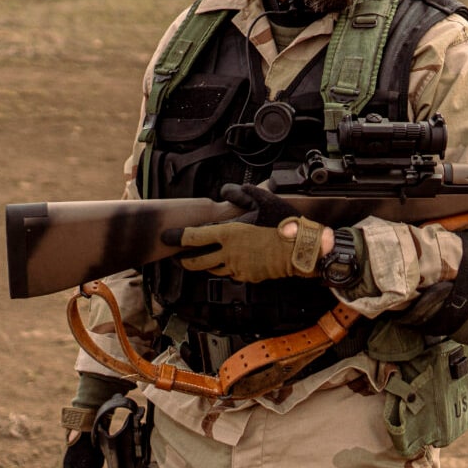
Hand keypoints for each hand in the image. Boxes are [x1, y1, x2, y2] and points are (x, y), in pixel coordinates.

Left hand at [175, 184, 326, 281]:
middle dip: (182, 260)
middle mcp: (228, 254)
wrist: (301, 249)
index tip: (166, 237)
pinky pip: (230, 273)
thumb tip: (226, 191)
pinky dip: (225, 268)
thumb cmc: (283, 224)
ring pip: (211, 270)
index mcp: (228, 234)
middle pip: (195, 262)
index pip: (193, 238)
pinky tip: (228, 261)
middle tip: (177, 256)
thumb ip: (240, 194)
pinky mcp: (247, 277)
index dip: (176, 237)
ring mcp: (237, 268)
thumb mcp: (262, 200)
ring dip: (203, 265)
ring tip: (200, 259)